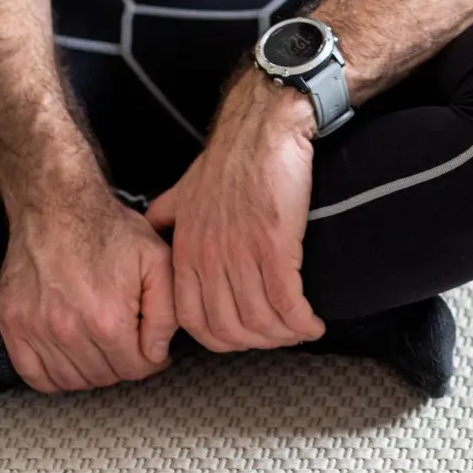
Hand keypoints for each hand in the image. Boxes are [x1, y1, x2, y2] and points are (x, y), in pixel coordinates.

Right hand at [0, 174, 176, 392]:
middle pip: (106, 376)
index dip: (151, 360)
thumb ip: (167, 314)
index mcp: (108, 319)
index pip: (136, 369)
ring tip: (102, 347)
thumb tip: (157, 353)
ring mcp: (36, 329)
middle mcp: (68, 329)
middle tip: (128, 342)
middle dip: (124, 364)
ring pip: (73, 380)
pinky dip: (54, 376)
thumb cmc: (108, 230)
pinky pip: (34, 375)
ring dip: (93, 371)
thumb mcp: (158, 262)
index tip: (150, 346)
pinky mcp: (12, 324)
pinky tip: (70, 358)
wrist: (55, 205)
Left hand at [146, 74, 325, 351]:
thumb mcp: (183, 190)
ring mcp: (240, 254)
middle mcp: (208, 259)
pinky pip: (287, 303)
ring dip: (286, 335)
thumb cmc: (229, 158)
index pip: (195, 323)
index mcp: (185, 252)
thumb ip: (168, 217)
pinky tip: (315, 323)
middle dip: (260, 343)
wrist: (262, 128)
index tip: (251, 336)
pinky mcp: (274, 246)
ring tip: (303, 330)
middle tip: (283, 337)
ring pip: (260, 321)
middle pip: (230, 330)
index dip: (227, 340)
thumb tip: (156, 231)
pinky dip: (302, 322)